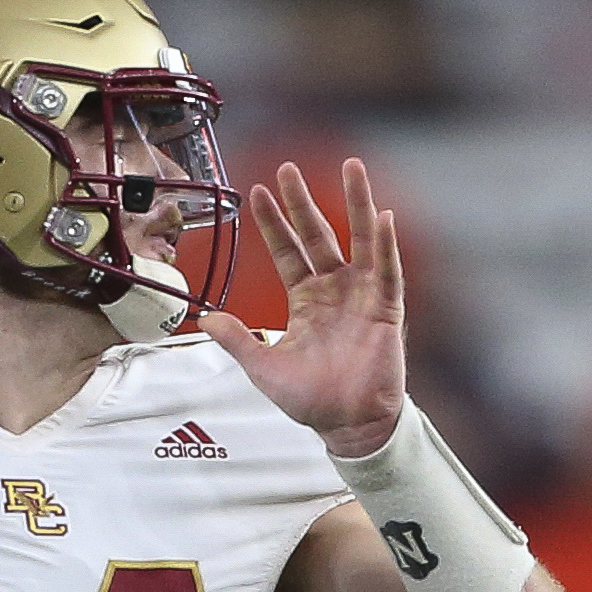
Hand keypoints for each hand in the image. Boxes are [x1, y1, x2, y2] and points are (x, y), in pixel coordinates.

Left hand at [195, 158, 404, 457]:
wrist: (347, 425)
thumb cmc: (311, 399)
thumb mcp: (264, 367)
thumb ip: (238, 340)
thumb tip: (205, 320)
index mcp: (305, 300)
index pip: (286, 251)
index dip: (273, 223)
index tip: (257, 192)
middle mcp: (333, 290)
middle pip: (317, 235)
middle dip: (302, 202)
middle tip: (289, 168)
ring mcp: (361, 296)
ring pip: (359, 240)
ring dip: (356, 204)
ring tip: (353, 166)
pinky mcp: (385, 309)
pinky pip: (386, 270)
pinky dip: (385, 244)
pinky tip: (384, 216)